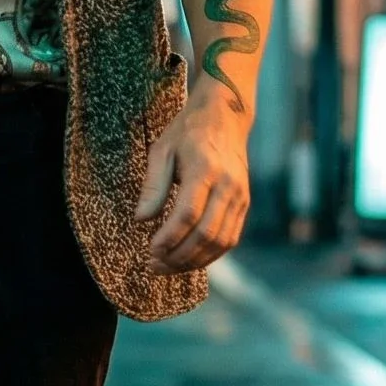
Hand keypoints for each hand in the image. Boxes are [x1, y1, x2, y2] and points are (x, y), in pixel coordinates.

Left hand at [134, 84, 251, 274]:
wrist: (225, 118)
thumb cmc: (188, 133)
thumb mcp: (162, 150)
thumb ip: (153, 185)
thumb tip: (141, 219)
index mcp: (205, 169)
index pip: (188, 214)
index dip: (169, 237)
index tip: (150, 250)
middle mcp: (228, 185)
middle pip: (206, 233)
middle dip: (179, 256)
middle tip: (154, 265)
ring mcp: (240, 196)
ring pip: (221, 241)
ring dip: (194, 261)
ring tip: (167, 267)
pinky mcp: (245, 204)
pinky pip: (230, 238)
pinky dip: (210, 255)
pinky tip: (188, 259)